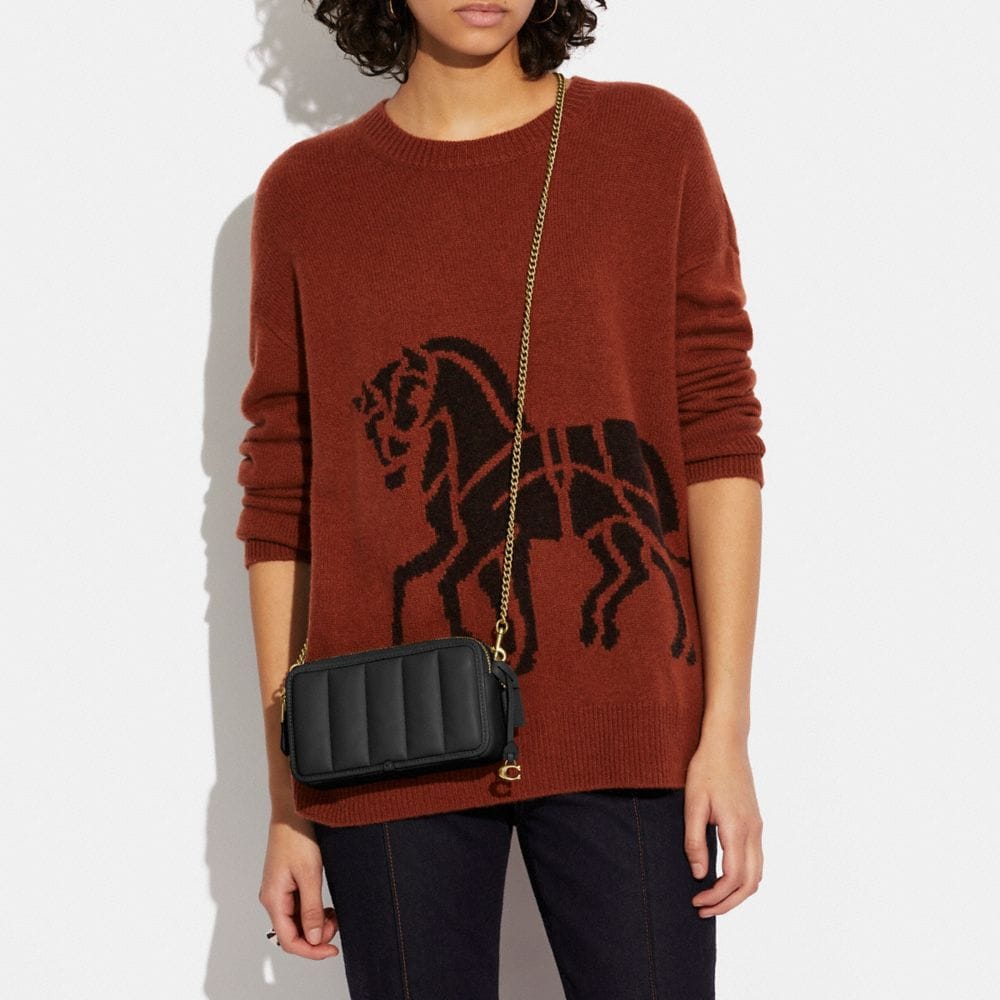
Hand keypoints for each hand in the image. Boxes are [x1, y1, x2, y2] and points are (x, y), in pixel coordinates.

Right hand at [259, 807, 340, 959]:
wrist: (291, 812)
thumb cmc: (297, 838)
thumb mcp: (309, 875)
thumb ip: (311, 909)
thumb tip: (313, 938)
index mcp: (274, 899)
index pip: (289, 940)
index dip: (311, 950)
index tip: (332, 949)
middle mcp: (273, 899)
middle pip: (292, 932)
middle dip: (315, 936)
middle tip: (336, 925)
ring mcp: (279, 891)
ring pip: (296, 920)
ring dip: (315, 924)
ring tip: (333, 915)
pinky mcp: (286, 883)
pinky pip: (298, 907)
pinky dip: (313, 911)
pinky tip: (326, 907)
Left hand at [683, 734, 763, 916]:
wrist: (727, 743)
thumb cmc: (706, 769)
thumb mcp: (693, 803)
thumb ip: (694, 840)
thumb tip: (699, 874)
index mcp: (737, 827)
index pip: (733, 877)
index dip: (716, 896)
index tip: (696, 901)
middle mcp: (753, 831)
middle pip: (750, 883)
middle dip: (728, 902)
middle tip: (703, 909)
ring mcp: (757, 826)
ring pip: (757, 873)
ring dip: (738, 892)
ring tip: (712, 898)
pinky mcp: (755, 821)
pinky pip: (756, 859)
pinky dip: (744, 877)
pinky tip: (724, 876)